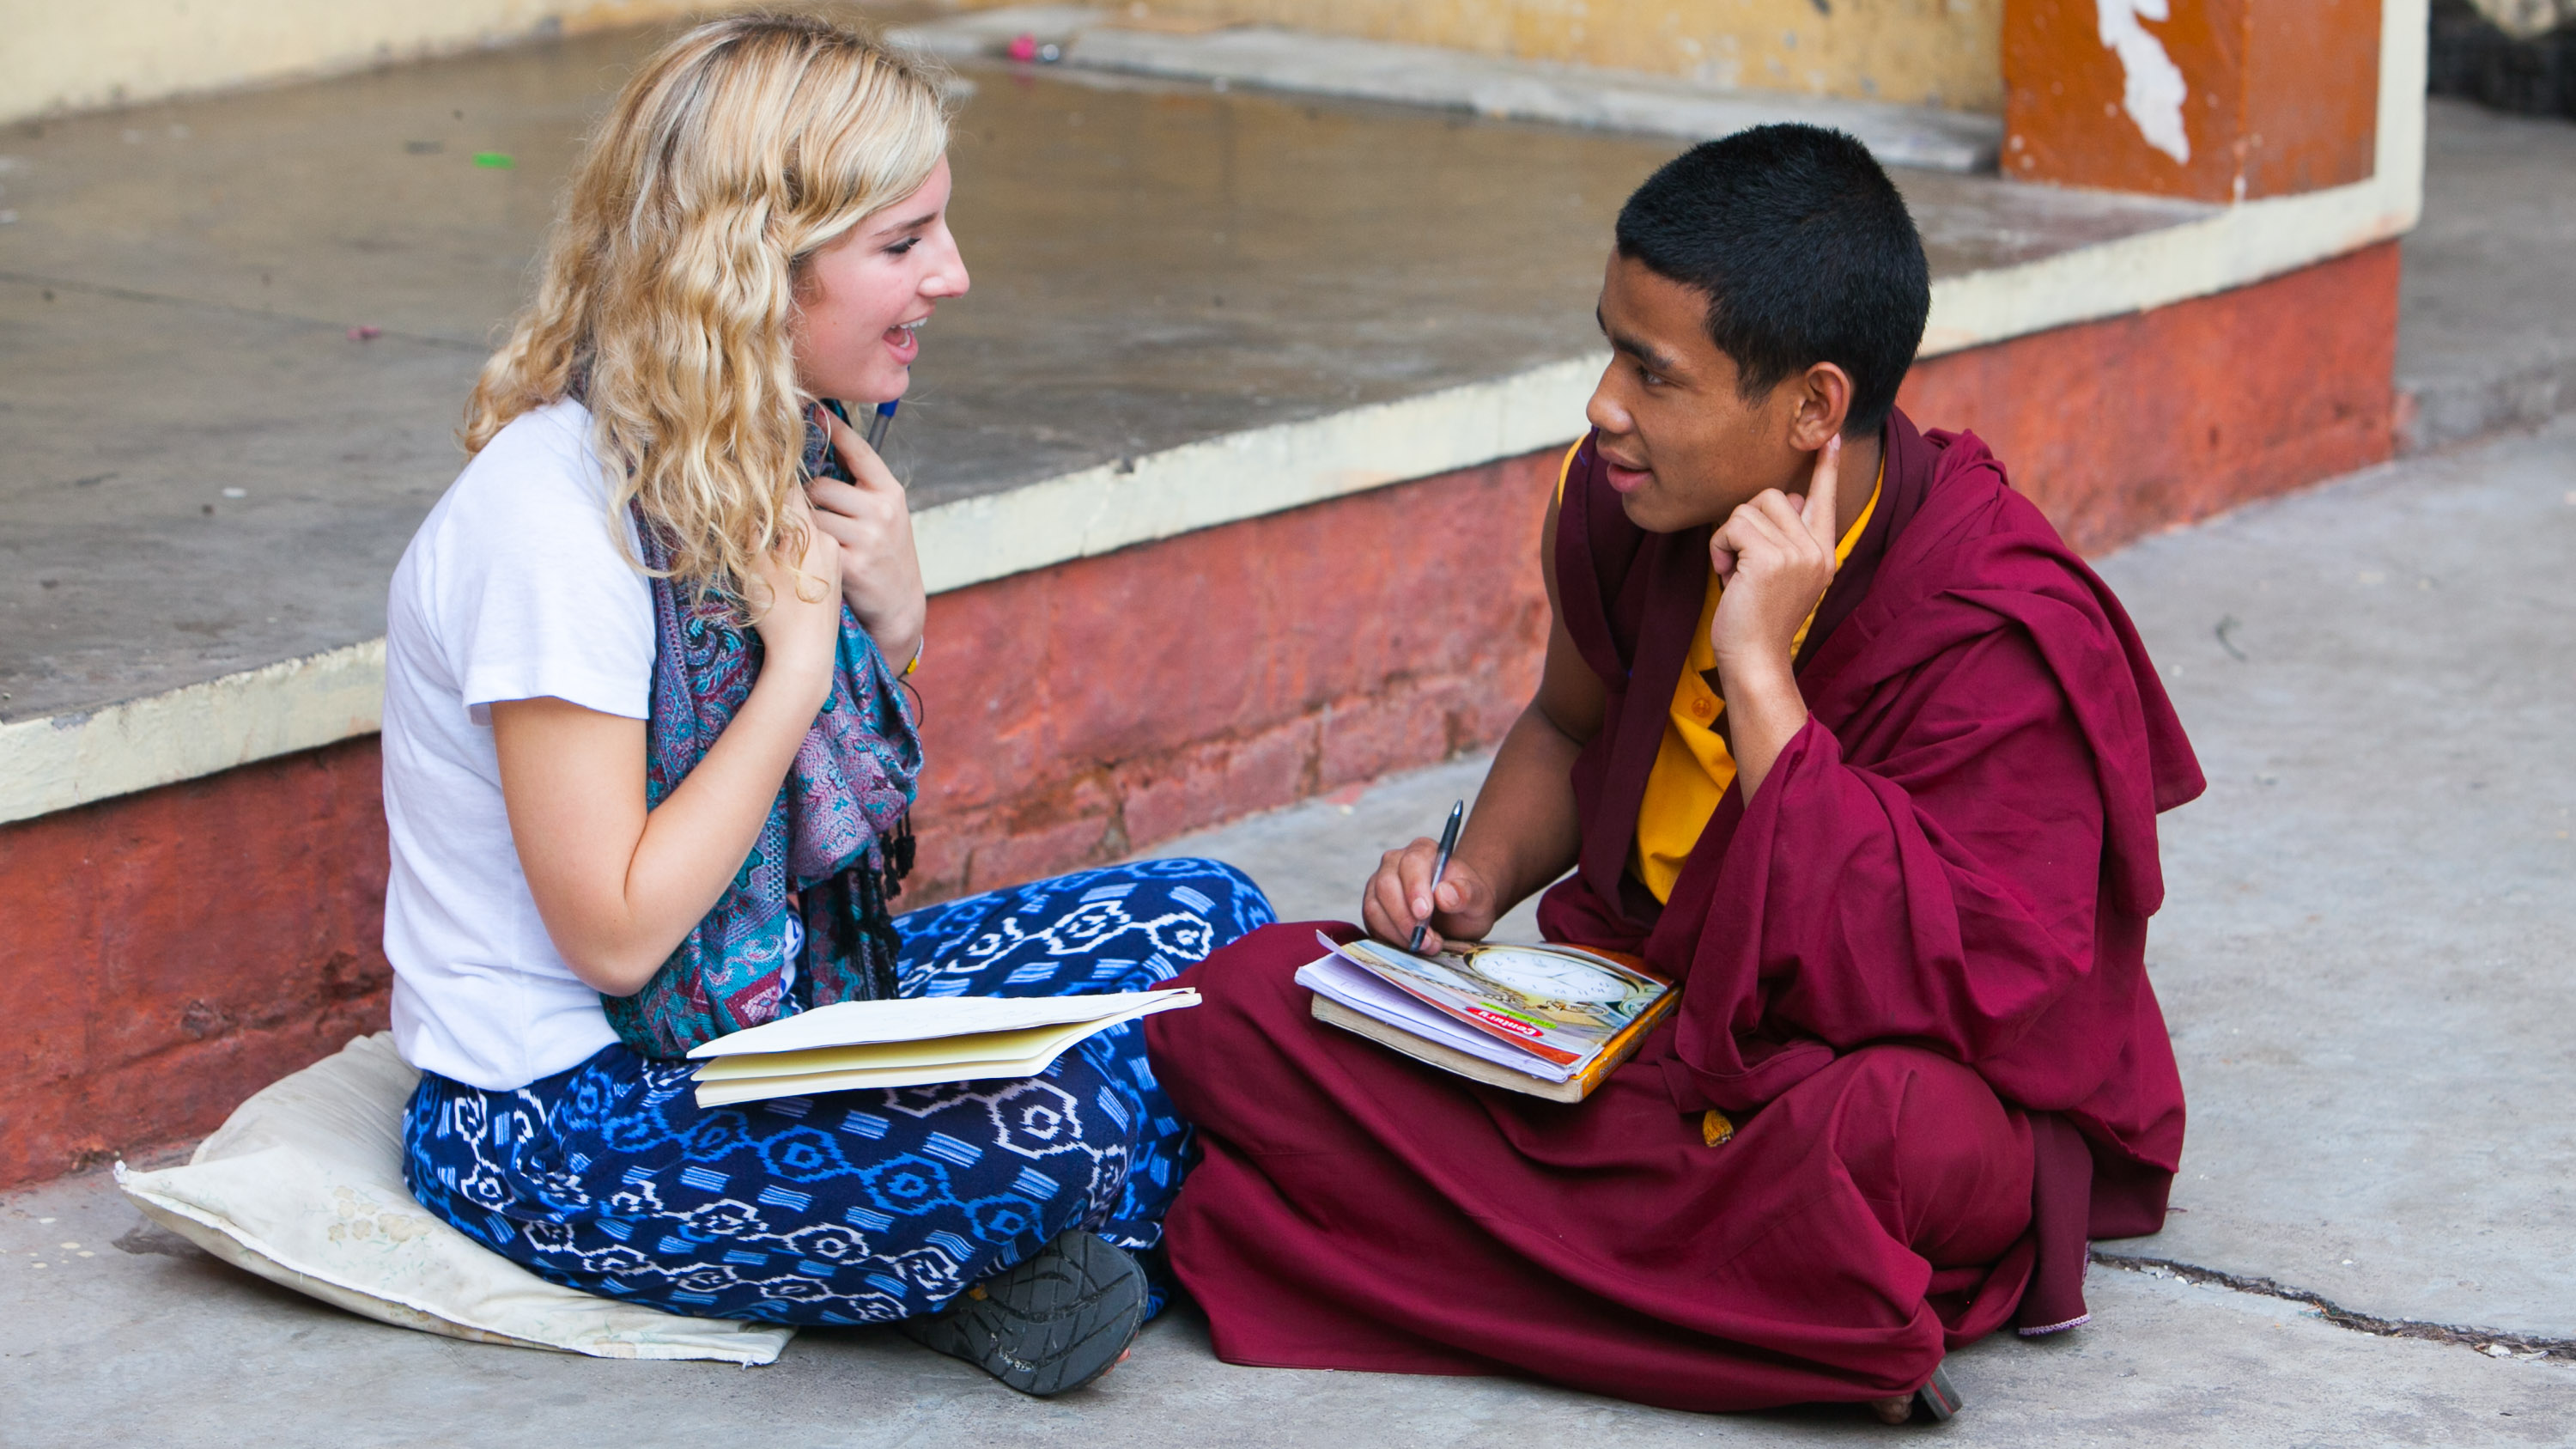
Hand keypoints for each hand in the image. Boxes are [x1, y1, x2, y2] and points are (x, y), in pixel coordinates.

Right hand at [744, 489, 843, 700]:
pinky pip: (815, 547)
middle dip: (778, 504)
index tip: (754, 478)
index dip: (771, 482)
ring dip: (788, 526)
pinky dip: (798, 545)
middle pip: (803, 506)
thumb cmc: (779, 615)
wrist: (808, 657)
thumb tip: (744, 501)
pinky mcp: (835, 574)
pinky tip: (784, 561)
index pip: (792, 489)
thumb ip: (751, 530)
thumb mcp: (755, 568)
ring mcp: (834, 558)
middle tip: (755, 508)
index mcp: (810, 534)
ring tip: (766, 539)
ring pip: (809, 528)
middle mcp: (828, 541)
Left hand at [805, 404, 926, 665]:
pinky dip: (801, 546)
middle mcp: (882, 511)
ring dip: (804, 525)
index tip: (812, 408)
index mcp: (891, 492)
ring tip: (811, 538)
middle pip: (821, 486)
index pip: (857, 450)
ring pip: (811, 514)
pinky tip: (805, 553)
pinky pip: (810, 542)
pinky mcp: (850, 564)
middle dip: (809, 499)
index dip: (832, 429)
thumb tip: (821, 446)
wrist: (899, 607)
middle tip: (810, 516)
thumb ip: (860, 487)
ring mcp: (868, 538)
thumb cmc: (884, 555)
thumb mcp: (885, 516)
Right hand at [1361, 839, 1498, 953]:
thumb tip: (1444, 893)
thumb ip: (1466, 893)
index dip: (1415, 888)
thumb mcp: (1479, 899)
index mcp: (1423, 851)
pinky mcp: (1374, 907)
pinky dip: (1390, 938)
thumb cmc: (1467, 902)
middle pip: (1387, 885)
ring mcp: (1380, 884)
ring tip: (1426, 945)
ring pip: (1374, 906)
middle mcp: (1396, 863)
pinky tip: (1412, 945)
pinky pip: (1372, 923)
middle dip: (1406, 918)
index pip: (1411, 863)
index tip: (1425, 913)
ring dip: (1398, 932)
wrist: (1458, 915)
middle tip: (1428, 940)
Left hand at [1707, 434, 1841, 680]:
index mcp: (1824, 553)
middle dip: (1744, 523)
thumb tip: (1787, 496)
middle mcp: (1817, 550)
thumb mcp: (1780, 576)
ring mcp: (1798, 553)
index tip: (1829, 438)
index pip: (1825, 500)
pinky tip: (1727, 576)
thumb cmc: (1757, 621)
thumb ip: (1787, 537)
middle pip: (1772, 495)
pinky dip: (1719, 547)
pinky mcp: (1770, 558)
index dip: (1825, 468)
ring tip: (1734, 572)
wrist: (1755, 661)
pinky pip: (1732, 525)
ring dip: (1729, 537)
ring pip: (1749, 508)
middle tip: (1739, 563)